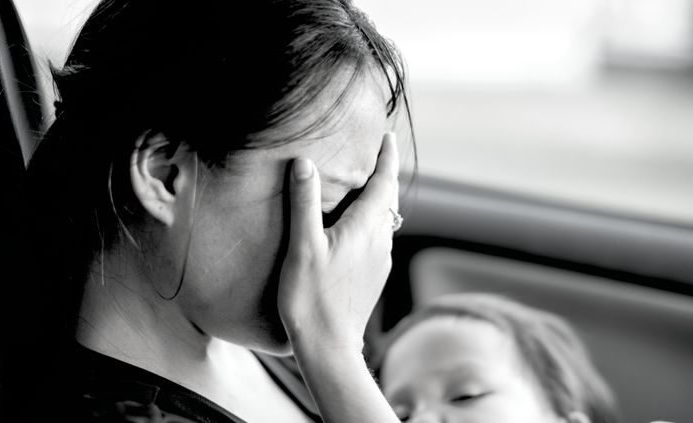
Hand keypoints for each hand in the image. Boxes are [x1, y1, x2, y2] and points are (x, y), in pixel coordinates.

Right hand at [278, 133, 398, 353]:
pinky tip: (357, 226)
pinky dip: (374, 220)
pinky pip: (380, 237)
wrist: (330, 347)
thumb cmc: (311, 297)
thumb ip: (305, 202)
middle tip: (378, 153)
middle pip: (389, 198)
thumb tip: (304, 162)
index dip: (386, 157)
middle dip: (385, 174)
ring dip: (380, 198)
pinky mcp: (376, 276)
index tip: (388, 137)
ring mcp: (381, 260)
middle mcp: (381, 240)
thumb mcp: (303, 245)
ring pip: (386, 219)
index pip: (384, 181)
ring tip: (366, 185)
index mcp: (366, 227)